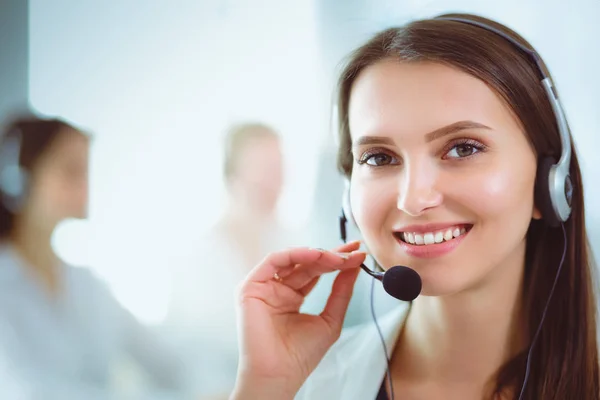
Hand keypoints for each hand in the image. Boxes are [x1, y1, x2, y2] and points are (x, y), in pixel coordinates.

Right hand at [231, 241, 365, 398]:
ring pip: (292, 259)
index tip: (358, 255)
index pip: (316, 272)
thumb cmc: (301, 355)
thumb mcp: (330, 320)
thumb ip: (341, 292)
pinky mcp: (251, 287)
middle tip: (353, 253)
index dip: (337, 261)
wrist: (279, 375)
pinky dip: (295, 254)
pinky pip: (273, 261)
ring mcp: (263, 287)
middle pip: (306, 263)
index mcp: (292, 297)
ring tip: (339, 257)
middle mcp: (277, 289)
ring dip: (317, 254)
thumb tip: (354, 267)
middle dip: (332, 255)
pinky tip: (316, 255)